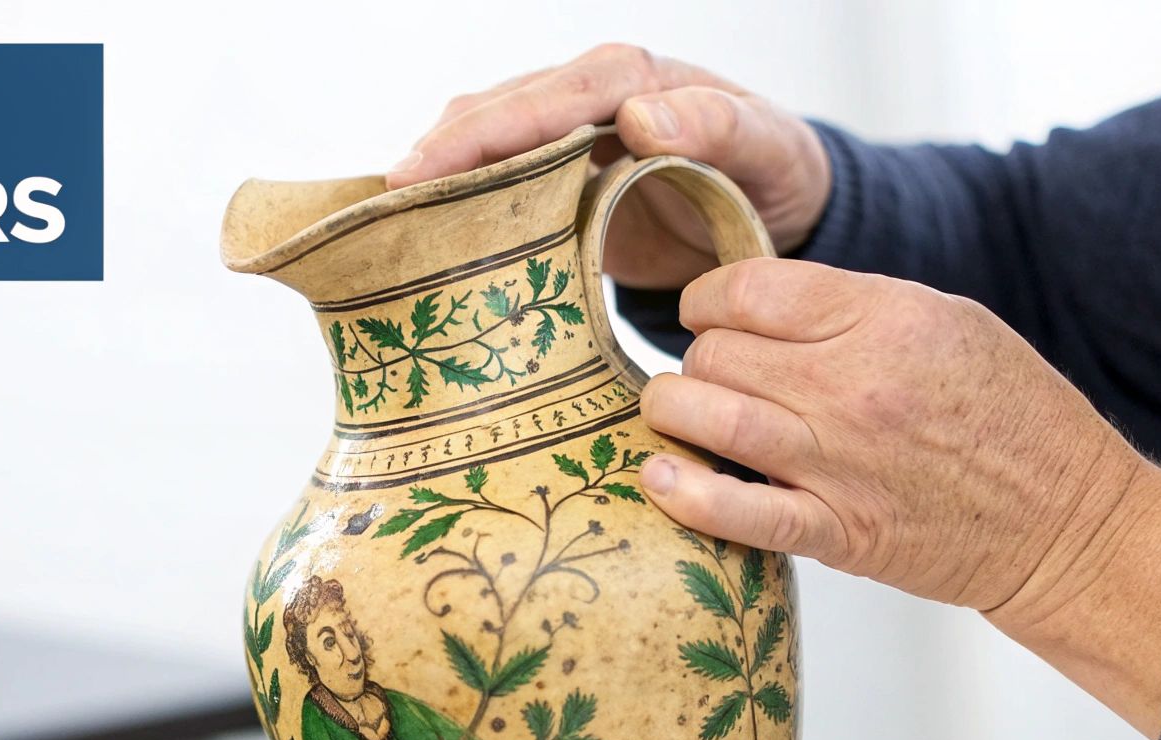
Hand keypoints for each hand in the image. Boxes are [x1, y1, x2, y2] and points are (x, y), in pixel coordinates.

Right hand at [386, 45, 830, 289]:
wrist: (775, 204)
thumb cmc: (772, 170)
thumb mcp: (763, 146)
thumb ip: (714, 126)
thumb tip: (642, 117)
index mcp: (632, 79)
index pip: (545, 98)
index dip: (483, 132)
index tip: (427, 168)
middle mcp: (588, 98)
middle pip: (496, 115)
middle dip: (439, 153)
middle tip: (385, 202)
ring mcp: (567, 139)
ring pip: (485, 146)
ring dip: (440, 180)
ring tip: (387, 222)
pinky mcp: (558, 181)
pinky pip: (499, 186)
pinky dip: (461, 207)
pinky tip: (425, 239)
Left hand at [637, 259, 1160, 736]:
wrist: (1064, 519)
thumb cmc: (1008, 411)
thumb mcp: (947, 321)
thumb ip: (850, 304)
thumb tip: (757, 298)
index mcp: (884, 318)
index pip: (748, 290)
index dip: (708, 299)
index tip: (707, 314)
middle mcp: (853, 385)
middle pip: (717, 353)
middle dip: (699, 358)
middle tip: (711, 375)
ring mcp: (840, 461)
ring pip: (708, 416)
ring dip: (674, 412)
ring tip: (677, 413)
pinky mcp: (837, 530)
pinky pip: (735, 510)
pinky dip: (686, 493)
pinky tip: (659, 475)